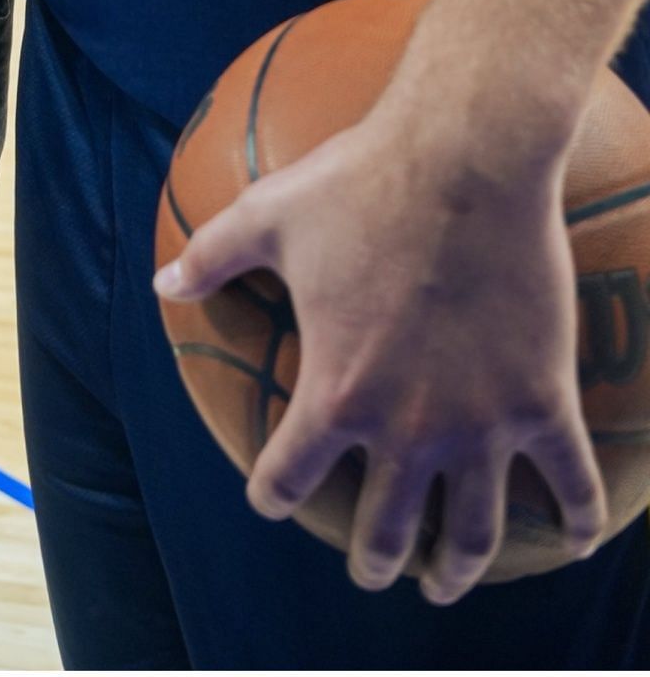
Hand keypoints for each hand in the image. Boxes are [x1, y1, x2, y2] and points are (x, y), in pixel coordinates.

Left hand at [155, 107, 605, 604]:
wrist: (466, 156)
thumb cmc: (360, 180)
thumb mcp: (268, 214)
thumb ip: (211, 256)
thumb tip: (162, 283)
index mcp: (335, 392)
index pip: (289, 477)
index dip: (273, 496)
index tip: (274, 500)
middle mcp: (407, 427)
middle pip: (385, 529)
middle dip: (375, 562)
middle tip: (376, 571)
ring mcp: (481, 422)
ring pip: (470, 530)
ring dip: (455, 568)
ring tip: (446, 580)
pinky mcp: (543, 400)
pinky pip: (571, 482)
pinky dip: (574, 522)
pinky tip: (573, 541)